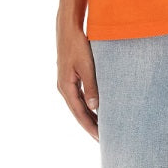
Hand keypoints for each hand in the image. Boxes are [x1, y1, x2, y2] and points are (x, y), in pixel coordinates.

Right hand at [57, 22, 98, 141]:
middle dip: (91, 126)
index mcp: (66, 87)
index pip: (80, 113)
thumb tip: (95, 107)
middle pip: (78, 113)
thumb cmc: (78, 45)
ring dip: (89, 117)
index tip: (101, 138)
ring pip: (79, 106)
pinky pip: (79, 97)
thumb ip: (91, 87)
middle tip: (104, 139)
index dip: (91, 127)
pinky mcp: (70, 78)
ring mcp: (66, 83)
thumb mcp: (87, 67)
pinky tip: (96, 110)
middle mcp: (64, 88)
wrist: (68, 28)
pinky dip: (88, 106)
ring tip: (102, 128)